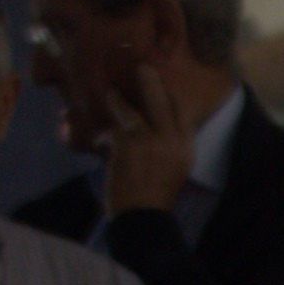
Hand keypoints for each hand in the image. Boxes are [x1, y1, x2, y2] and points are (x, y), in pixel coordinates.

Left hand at [95, 49, 196, 221]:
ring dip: (119, 99)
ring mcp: (149, 141)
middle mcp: (172, 139)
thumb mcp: (175, 169)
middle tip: (143, 66)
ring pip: (133, 110)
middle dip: (151, 81)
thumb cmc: (157, 196)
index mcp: (186, 146)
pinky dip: (105, 131)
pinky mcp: (128, 145)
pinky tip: (97, 133)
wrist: (145, 218)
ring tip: (110, 91)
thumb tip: (154, 126)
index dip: (169, 95)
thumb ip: (169, 145)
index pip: (180, 112)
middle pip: (162, 101)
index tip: (162, 83)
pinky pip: (114, 129)